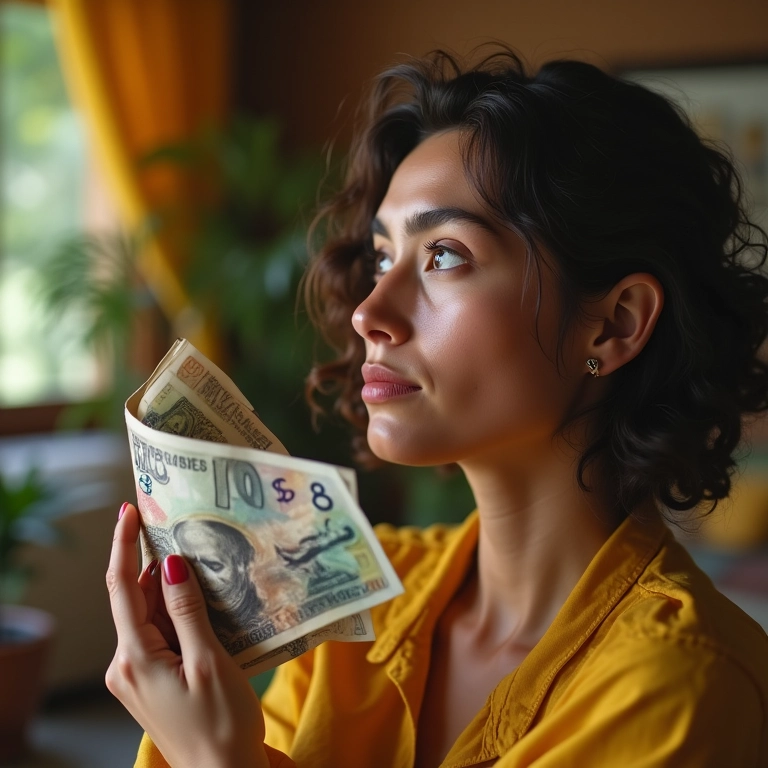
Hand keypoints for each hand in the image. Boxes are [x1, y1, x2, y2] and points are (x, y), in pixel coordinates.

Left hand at [105, 502, 269, 767]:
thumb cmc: (221, 724)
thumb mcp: (208, 661)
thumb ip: (187, 611)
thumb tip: (172, 564)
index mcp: (134, 659)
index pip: (122, 588)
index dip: (124, 545)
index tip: (129, 510)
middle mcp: (126, 665)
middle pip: (136, 598)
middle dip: (155, 562)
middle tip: (177, 524)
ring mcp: (136, 675)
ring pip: (149, 615)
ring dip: (169, 587)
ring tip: (198, 559)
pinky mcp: (152, 680)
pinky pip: (158, 634)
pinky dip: (175, 612)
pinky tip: (200, 599)